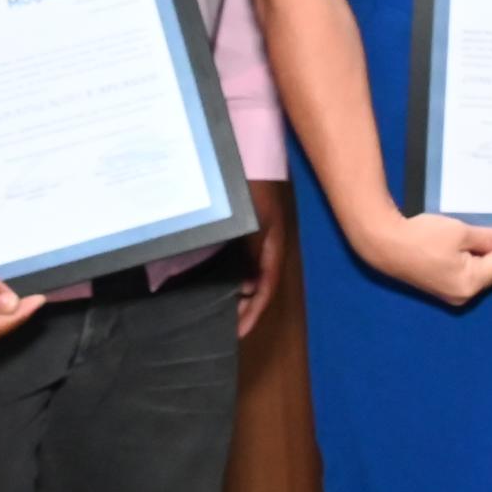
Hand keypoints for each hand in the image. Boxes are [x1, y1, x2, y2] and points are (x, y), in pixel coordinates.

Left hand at [234, 181, 292, 339]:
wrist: (251, 158)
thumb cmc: (253, 189)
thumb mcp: (255, 222)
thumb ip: (253, 253)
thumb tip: (248, 286)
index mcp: (272, 249)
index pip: (266, 288)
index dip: (254, 312)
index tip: (239, 332)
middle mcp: (266, 250)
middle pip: (259, 287)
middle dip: (246, 310)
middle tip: (229, 329)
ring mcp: (256, 242)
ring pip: (249, 277)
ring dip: (238, 296)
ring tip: (223, 313)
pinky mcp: (244, 235)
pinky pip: (240, 263)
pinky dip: (231, 279)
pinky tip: (219, 284)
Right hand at [345, 209, 491, 307]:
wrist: (383, 243)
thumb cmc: (421, 236)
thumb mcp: (460, 232)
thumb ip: (489, 238)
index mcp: (471, 281)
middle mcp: (463, 292)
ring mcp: (451, 292)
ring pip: (482, 271)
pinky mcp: (441, 286)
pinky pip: (469, 272)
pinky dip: (478, 259)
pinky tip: (484, 249)